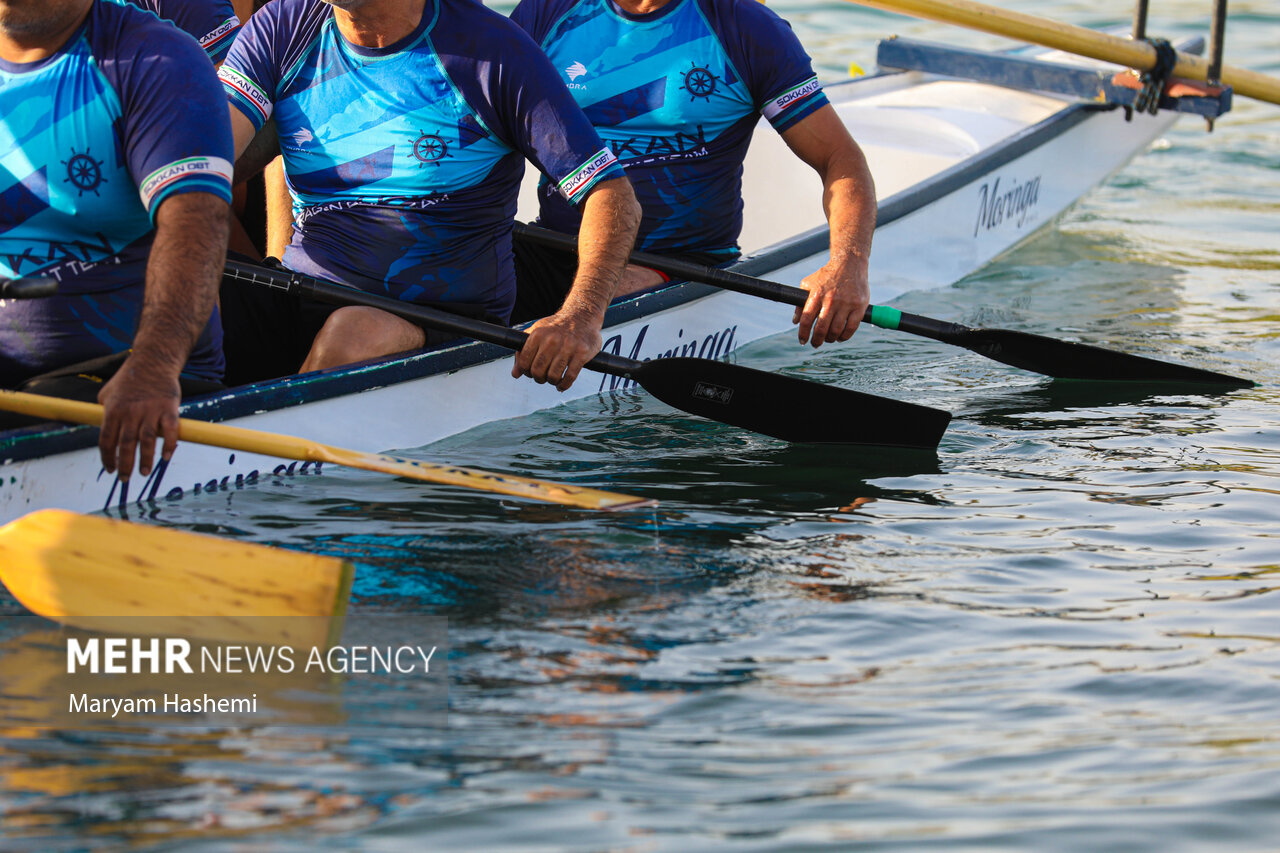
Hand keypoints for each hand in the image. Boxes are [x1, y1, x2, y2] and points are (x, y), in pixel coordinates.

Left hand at [96, 354, 182, 479]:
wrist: (153, 362)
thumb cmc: (128, 378)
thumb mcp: (107, 393)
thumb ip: (104, 412)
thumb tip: (106, 432)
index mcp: (113, 410)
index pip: (107, 440)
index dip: (107, 458)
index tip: (111, 469)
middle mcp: (131, 412)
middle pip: (126, 444)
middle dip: (125, 465)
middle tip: (125, 478)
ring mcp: (151, 411)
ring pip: (147, 441)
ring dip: (146, 460)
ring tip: (145, 472)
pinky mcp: (169, 408)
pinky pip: (170, 431)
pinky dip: (169, 446)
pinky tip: (166, 456)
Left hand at [511, 307, 602, 391]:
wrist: (583, 316)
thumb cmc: (558, 327)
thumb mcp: (538, 333)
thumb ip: (523, 352)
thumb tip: (515, 374)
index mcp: (538, 334)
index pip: (524, 361)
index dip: (526, 371)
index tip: (530, 372)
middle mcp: (552, 340)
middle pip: (538, 371)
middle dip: (539, 378)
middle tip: (542, 377)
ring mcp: (568, 347)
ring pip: (553, 376)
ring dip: (552, 382)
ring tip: (553, 379)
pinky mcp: (582, 353)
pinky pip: (570, 377)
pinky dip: (564, 385)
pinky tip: (562, 384)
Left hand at [793, 260, 869, 347]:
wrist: (849, 263)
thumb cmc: (826, 275)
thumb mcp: (809, 284)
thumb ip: (801, 303)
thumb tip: (795, 322)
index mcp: (817, 294)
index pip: (807, 319)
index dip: (803, 333)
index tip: (802, 340)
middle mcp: (831, 299)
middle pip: (822, 328)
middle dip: (817, 340)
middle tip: (815, 344)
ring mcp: (846, 303)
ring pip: (836, 330)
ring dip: (830, 339)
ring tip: (828, 339)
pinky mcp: (859, 306)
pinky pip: (851, 328)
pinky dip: (845, 336)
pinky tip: (840, 337)